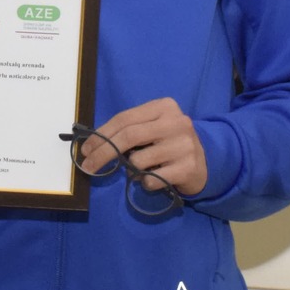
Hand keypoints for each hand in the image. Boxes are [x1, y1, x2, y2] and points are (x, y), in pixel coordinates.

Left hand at [76, 98, 206, 195]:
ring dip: (131, 170)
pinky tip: (156, 178)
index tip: (85, 150)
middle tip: (88, 167)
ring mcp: (184, 145)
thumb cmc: (168, 144)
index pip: (124, 118)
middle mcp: (177, 122)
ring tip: (143, 169)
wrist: (204, 163)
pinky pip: (151, 179)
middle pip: (128, 136)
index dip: (101, 135)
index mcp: (164, 107)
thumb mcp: (152, 129)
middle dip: (103, 153)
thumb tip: (93, 146)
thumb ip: (128, 131)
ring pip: (138, 161)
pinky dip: (145, 183)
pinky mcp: (188, 167)